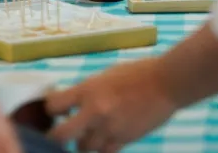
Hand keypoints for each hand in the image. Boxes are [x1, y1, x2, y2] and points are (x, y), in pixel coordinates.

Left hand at [47, 59, 177, 152]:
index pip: (53, 105)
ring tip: (90, 133)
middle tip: (60, 132)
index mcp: (88, 89)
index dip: (50, 108)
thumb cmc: (138, 72)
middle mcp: (94, 111)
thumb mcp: (106, 75)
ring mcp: (109, 128)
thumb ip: (88, 91)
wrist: (166, 83)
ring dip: (83, 142)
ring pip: (83, 148)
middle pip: (60, 135)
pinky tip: (106, 139)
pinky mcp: (124, 140)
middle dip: (57, 136)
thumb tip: (72, 103)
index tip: (54, 110)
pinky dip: (102, 148)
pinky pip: (104, 152)